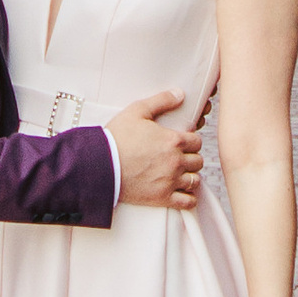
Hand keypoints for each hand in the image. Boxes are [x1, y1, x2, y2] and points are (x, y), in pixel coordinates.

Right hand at [110, 87, 203, 212]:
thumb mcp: (137, 111)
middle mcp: (175, 161)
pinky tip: (181, 192)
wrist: (100, 165)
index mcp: (173, 140)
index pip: (197, 142)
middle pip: (198, 161)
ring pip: (195, 180)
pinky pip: (187, 202)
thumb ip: (161, 100)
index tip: (182, 143)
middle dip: (190, 158)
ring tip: (179, 174)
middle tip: (179, 158)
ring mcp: (170, 181)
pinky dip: (188, 198)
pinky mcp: (162, 198)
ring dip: (189, 176)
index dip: (191, 141)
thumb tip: (180, 94)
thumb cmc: (116, 137)